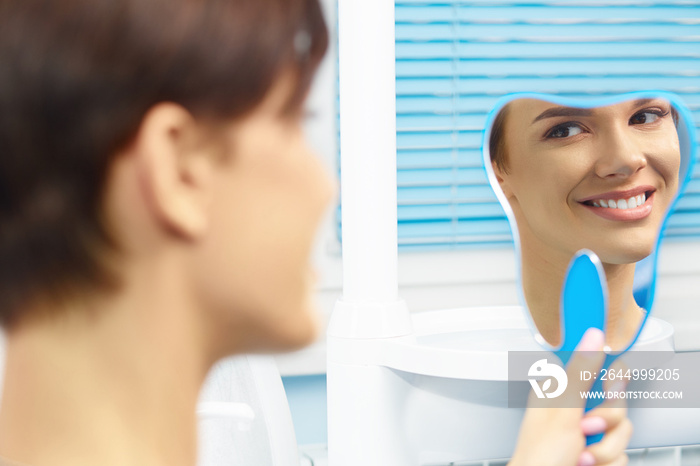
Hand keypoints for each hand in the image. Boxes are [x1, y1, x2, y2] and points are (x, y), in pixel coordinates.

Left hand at [509, 329, 632, 465]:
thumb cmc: (538, 456)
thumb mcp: (562, 408)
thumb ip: (581, 372)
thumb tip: (592, 335)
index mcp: (560, 390)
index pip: (595, 368)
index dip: (610, 374)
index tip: (611, 382)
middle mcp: (575, 409)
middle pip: (617, 403)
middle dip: (606, 421)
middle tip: (585, 427)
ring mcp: (588, 434)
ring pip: (622, 432)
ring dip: (603, 449)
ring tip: (580, 455)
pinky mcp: (599, 454)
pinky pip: (622, 454)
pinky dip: (606, 463)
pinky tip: (586, 464)